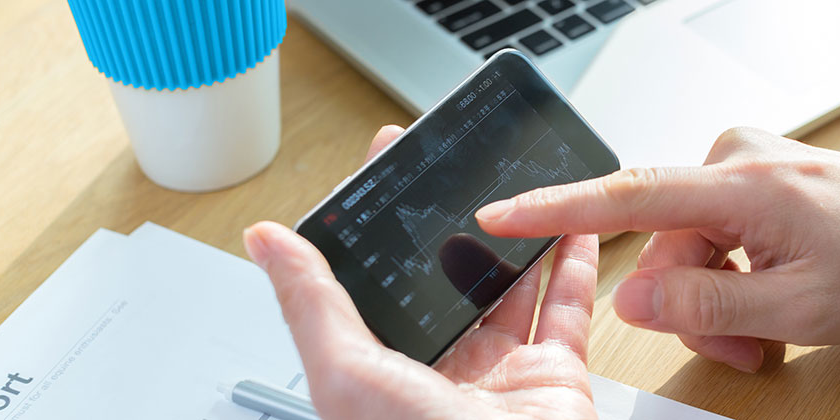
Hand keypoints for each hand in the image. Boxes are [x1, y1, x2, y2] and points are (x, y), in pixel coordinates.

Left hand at [243, 125, 599, 419]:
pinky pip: (567, 312)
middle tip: (451, 168)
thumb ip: (312, 302)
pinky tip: (570, 229)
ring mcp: (501, 375)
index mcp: (382, 374)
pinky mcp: (556, 377)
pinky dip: (574, 267)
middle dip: (450, 226)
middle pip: (447, 283)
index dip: (380, 226)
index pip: (375, 284)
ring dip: (515, 240)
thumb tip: (266, 242)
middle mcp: (442, 374)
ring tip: (513, 188)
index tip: (382, 169)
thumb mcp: (344, 372)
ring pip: (511, 291)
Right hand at [476, 127, 839, 372]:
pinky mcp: (747, 178)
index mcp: (741, 185)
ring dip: (716, 300)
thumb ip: (709, 305)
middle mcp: (730, 161)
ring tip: (766, 333)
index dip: (554, 208)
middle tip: (744, 351)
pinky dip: (730, 277)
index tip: (499, 213)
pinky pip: (711, 236)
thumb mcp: (799, 308)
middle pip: (664, 249)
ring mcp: (739, 167)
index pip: (627, 196)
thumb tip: (634, 299)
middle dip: (693, 309)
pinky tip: (766, 298)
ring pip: (686, 250)